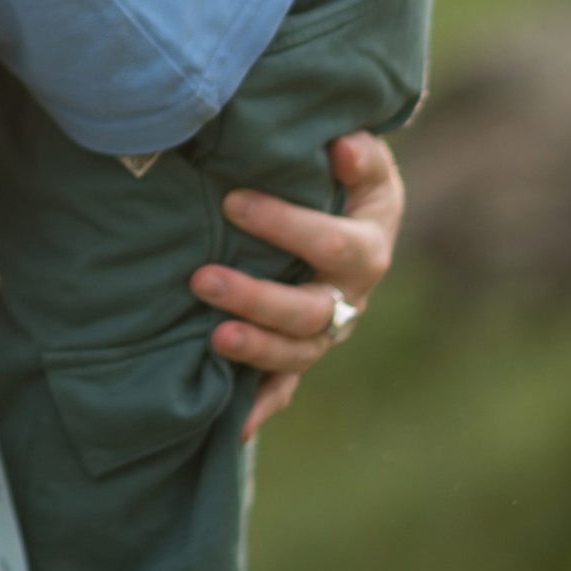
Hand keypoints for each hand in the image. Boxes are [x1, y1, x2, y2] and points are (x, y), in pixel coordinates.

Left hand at [191, 129, 406, 439]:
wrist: (354, 221)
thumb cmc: (348, 182)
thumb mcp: (365, 162)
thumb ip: (360, 153)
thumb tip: (342, 145)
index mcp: (368, 248)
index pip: (332, 243)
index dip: (284, 224)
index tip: (232, 201)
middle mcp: (349, 298)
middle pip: (310, 311)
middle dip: (256, 298)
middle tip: (202, 280)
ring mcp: (325, 332)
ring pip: (297, 353)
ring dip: (255, 350)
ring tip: (212, 339)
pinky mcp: (300, 354)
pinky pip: (284, 388)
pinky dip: (260, 407)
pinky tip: (234, 425)